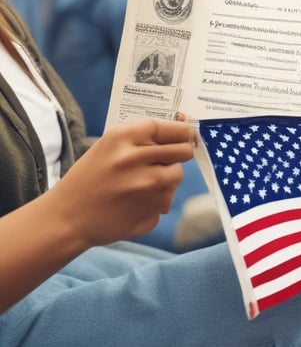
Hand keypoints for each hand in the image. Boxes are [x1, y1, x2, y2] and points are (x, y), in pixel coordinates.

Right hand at [53, 119, 195, 247]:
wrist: (67, 218)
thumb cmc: (89, 178)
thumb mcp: (109, 147)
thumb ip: (142, 139)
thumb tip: (185, 132)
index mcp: (123, 139)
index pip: (169, 128)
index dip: (182, 131)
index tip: (187, 134)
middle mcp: (137, 161)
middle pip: (183, 151)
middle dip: (179, 154)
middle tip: (165, 161)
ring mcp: (147, 189)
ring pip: (177, 177)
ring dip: (166, 179)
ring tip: (139, 185)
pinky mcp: (151, 213)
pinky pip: (167, 201)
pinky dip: (155, 202)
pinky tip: (133, 204)